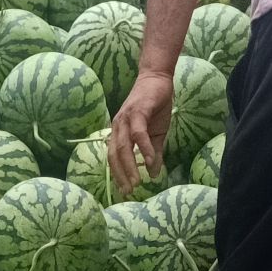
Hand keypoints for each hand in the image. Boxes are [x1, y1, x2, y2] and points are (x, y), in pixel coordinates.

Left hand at [108, 67, 174, 194]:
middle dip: (121, 175)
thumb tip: (154, 174)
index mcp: (120, 132)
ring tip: (137, 182)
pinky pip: (138, 133)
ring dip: (130, 166)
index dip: (118, 174)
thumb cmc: (155, 106)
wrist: (158, 79)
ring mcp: (126, 118)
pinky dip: (144, 148)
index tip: (124, 191)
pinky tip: (150, 160)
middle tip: (129, 191)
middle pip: (115, 155)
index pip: (114, 157)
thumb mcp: (157, 134)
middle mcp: (118, 126)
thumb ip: (154, 154)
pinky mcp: (138, 110)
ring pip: (124, 146)